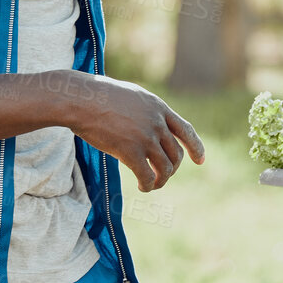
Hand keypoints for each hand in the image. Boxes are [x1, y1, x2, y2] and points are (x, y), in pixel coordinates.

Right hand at [59, 71, 205, 191]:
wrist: (82, 99)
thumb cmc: (99, 96)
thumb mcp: (132, 96)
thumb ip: (145, 111)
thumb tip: (149, 126)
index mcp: (159, 108)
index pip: (186, 130)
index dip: (196, 147)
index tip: (201, 160)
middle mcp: (157, 123)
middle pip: (176, 153)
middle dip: (172, 168)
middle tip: (163, 175)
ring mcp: (146, 137)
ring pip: (165, 168)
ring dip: (161, 180)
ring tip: (152, 184)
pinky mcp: (131, 151)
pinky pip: (147, 175)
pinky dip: (148, 185)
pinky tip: (142, 187)